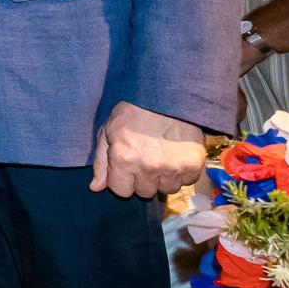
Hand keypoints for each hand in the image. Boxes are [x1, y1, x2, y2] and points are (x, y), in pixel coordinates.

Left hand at [90, 100, 204, 198]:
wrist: (168, 95)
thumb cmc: (134, 111)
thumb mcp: (108, 131)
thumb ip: (101, 162)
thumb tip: (96, 188)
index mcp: (124, 159)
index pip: (121, 191)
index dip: (123, 179)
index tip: (128, 166)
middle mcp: (148, 167)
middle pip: (145, 192)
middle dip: (143, 179)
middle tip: (146, 159)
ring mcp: (172, 168)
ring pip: (167, 189)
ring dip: (164, 178)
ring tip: (162, 157)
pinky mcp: (193, 165)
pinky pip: (187, 182)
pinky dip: (183, 173)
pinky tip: (177, 156)